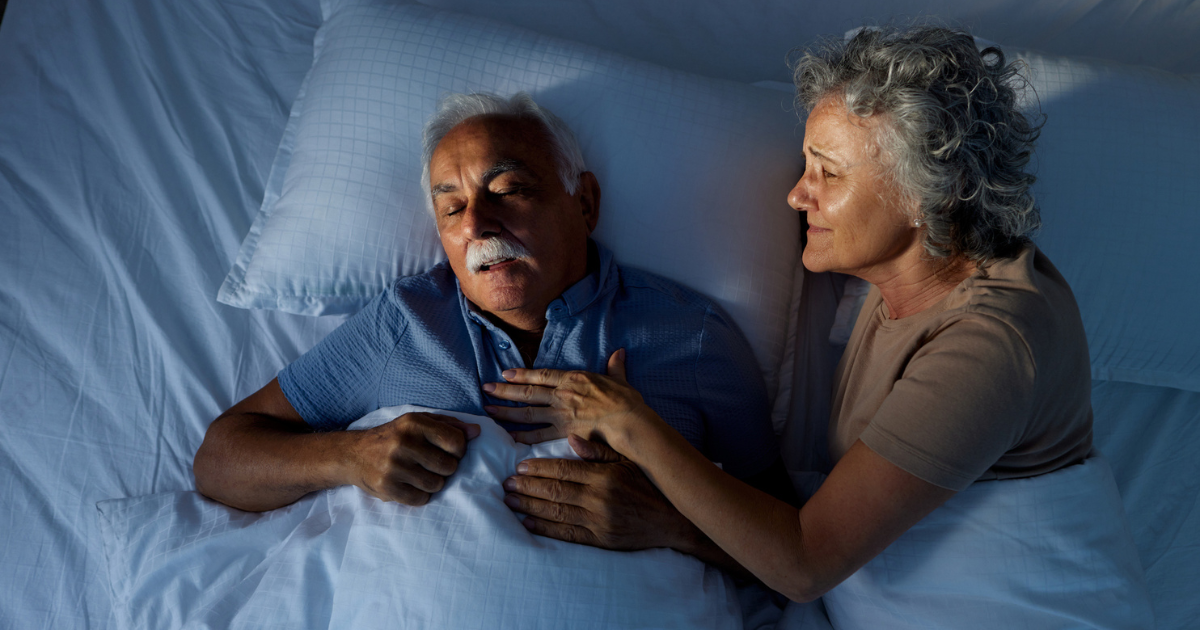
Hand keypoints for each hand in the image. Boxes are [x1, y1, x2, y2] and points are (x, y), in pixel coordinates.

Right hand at [350, 412, 479, 505]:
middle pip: (449, 466)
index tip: (449, 451)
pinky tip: (410, 484)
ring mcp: (393, 466)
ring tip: (420, 474)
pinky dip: (420, 495)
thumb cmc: (394, 437)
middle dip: (446, 468)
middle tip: (432, 464)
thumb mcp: (418, 422)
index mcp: (414, 423)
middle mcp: (403, 443)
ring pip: (436, 485)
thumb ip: (449, 425)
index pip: (456, 442)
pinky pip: (421, 499)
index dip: (459, 450)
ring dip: (433, 483)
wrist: (353, 455)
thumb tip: (477, 432)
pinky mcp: (386, 487)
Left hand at [483, 349, 654, 445]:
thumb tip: (619, 352)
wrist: (628, 420)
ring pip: (527, 413)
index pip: (542, 375)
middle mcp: (562, 395)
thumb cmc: (626, 401)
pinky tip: (508, 437)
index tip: (505, 373)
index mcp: (574, 379)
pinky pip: (538, 436)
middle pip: (527, 392)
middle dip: (504, 390)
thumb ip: (615, 367)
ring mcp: (560, 414)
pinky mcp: (563, 433)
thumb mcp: (620, 379)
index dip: (522, 374)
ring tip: (489, 411)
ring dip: (506, 412)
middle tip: (486, 389)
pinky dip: (522, 436)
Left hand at [501, 436, 699, 551]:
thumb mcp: (627, 462)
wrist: (670, 522)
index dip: (539, 468)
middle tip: (505, 483)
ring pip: (556, 512)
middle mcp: (598, 499)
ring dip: (529, 506)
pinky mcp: (598, 540)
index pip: (564, 470)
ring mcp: (597, 522)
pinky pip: (565, 534)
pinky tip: (527, 523)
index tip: (519, 466)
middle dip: (527, 487)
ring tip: (509, 500)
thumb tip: (572, 439)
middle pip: (554, 491)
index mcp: (604, 476)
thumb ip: (598, 451)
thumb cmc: (647, 487)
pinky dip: (544, 528)